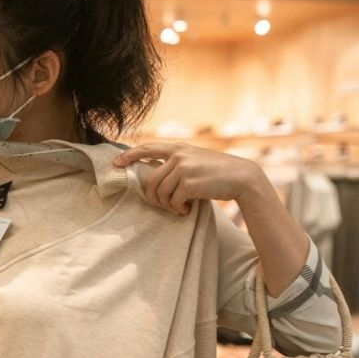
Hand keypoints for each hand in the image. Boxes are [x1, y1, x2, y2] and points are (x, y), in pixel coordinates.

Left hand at [112, 142, 267, 215]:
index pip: (148, 148)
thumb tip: (152, 177)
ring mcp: (184, 168)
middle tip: (165, 206)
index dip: (130, 155)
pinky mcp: (190, 183)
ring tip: (180, 207)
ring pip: (160, 193)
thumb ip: (175, 163)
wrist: (241, 177)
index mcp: (178, 148)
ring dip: (168, 205)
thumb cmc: (217, 173)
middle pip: (150, 181)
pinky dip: (178, 209)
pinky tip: (187, 209)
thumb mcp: (195, 160)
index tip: (116, 163)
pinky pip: (173, 201)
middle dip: (153, 198)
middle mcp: (179, 155)